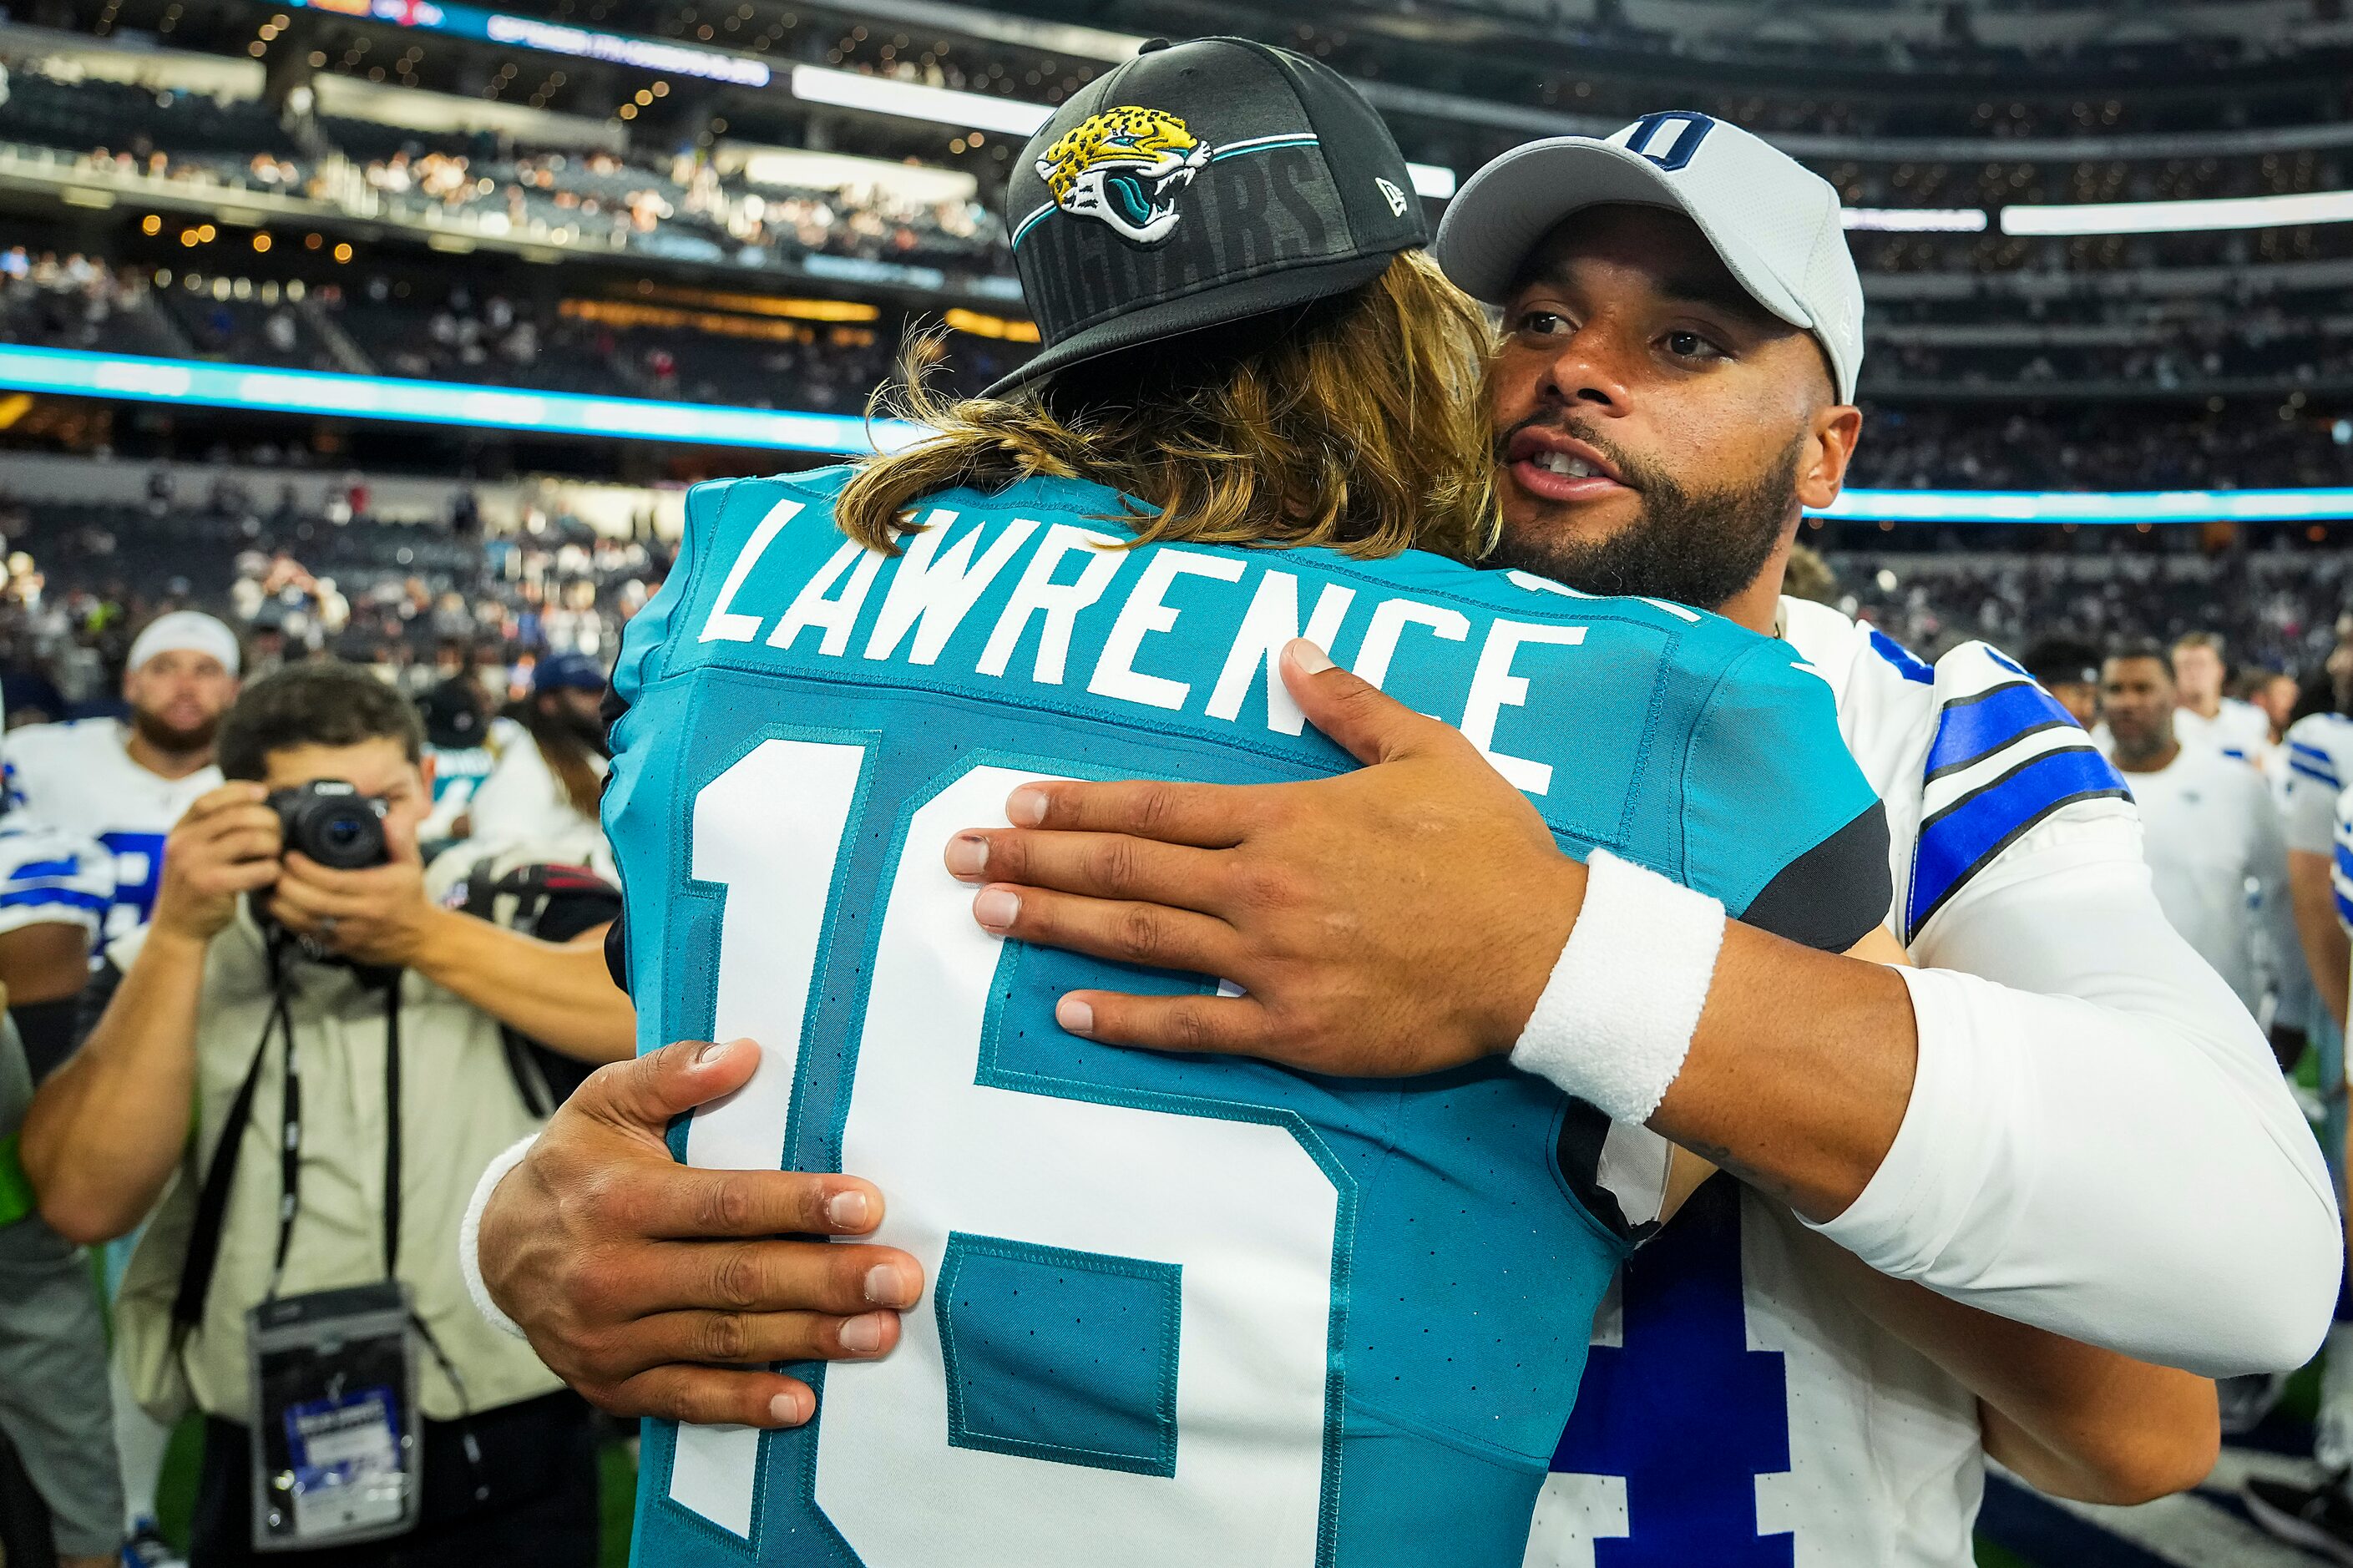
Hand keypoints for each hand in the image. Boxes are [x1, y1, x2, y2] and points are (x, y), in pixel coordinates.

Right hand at [152, 782, 281, 944]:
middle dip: (267, 821)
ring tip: (273, 854)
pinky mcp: (213, 886)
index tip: (263, 792)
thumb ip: (212, 827)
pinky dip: (273, 870)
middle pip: (238, 816)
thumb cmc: (195, 884)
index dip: (240, 790)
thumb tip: (255, 798)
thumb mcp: (192, 850)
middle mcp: (184, 844)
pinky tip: (270, 875)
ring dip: (273, 845)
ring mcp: (196, 865)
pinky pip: (259, 869)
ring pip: (251, 839)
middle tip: (276, 833)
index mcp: (180, 831)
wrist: (177, 926)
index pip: (209, 799)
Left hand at [265, 802, 434, 966]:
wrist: (420, 938)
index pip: (335, 881)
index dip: (307, 869)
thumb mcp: (411, 865)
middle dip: (287, 885)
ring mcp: (349, 933)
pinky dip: (286, 920)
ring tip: (269, 885)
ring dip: (281, 904)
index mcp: (378, 890)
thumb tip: (387, 818)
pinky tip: (278, 905)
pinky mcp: (339, 946)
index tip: (291, 856)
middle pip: (314, 902)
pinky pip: (306, 934)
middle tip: (273, 868)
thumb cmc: (410, 898)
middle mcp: (363, 913)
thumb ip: (399, 839)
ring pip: (305, 921)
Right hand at [479, 1037, 925, 1427]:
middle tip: (898, 1280)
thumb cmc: (575, 1165)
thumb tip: (742, 1053)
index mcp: (618, 1201)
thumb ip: (671, 1075)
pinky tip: (801, 1402)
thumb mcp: (604, 1102)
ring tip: (879, 1334)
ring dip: (808, 1341)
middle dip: (825, 1281)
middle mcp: (612, 1274)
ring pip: (723, 1340)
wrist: (494, 1249)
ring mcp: (610, 1338)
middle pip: (736, 1280)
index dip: (796, 1205)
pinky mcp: (611, 1384)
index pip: (722, 1204)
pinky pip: (686, 1399)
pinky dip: (743, 1405)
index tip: (865, 1205)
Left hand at [945, 640, 1583, 1073]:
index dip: (1075, 807)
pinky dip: (1125, 1019)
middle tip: (957, 857)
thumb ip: (1348, 703)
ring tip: (984, 913)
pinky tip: (1069, 1011)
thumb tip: (1291, 650)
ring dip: (1051, 925)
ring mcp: (1269, 962)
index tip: (1016, 804)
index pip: (1153, 809)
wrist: (1544, 954)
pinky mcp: (1291, 1028)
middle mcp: (1260, 887)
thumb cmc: (1491, 849)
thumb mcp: (1427, 750)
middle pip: (1120, 871)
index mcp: (1285, 816)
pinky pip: (1190, 1026)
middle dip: (1030, 860)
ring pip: (1136, 940)